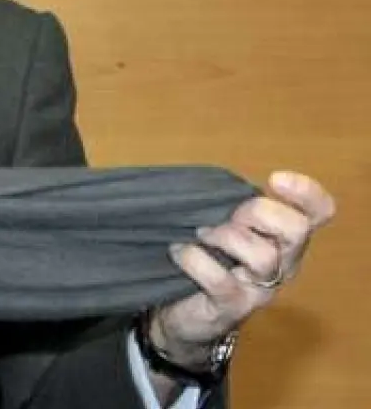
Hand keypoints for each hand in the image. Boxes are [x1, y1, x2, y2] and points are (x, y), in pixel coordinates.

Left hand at [149, 170, 336, 365]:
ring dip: (224, 237)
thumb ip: (234, 209)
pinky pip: (220, 279)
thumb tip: (218, 186)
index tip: (275, 179)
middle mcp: (282, 264)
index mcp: (284, 239)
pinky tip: (179, 253)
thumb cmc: (209, 262)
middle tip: (230, 217)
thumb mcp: (226, 230)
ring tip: (201, 236)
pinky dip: (194, 259)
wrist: (186, 316)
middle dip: (258, 212)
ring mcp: (260, 289)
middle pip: (296, 230)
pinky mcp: (233, 307)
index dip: (307, 193)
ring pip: (263, 256)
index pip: (318, 214)